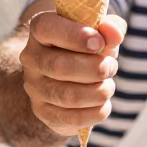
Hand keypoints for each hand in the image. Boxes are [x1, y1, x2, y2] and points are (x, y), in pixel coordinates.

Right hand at [20, 11, 125, 136]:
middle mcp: (31, 58)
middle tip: (111, 66)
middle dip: (95, 68)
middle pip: (59, 67)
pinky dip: (96, 111)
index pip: (47, 28)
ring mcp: (34, 87)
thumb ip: (110, 27)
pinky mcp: (43, 112)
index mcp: (40, 30)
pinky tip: (103, 103)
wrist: (73, 78)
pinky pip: (72, 118)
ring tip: (108, 85)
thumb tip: (114, 35)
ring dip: (98, 91)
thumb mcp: (100, 32)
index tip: (99, 42)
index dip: (75, 35)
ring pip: (67, 96)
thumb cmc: (88, 48)